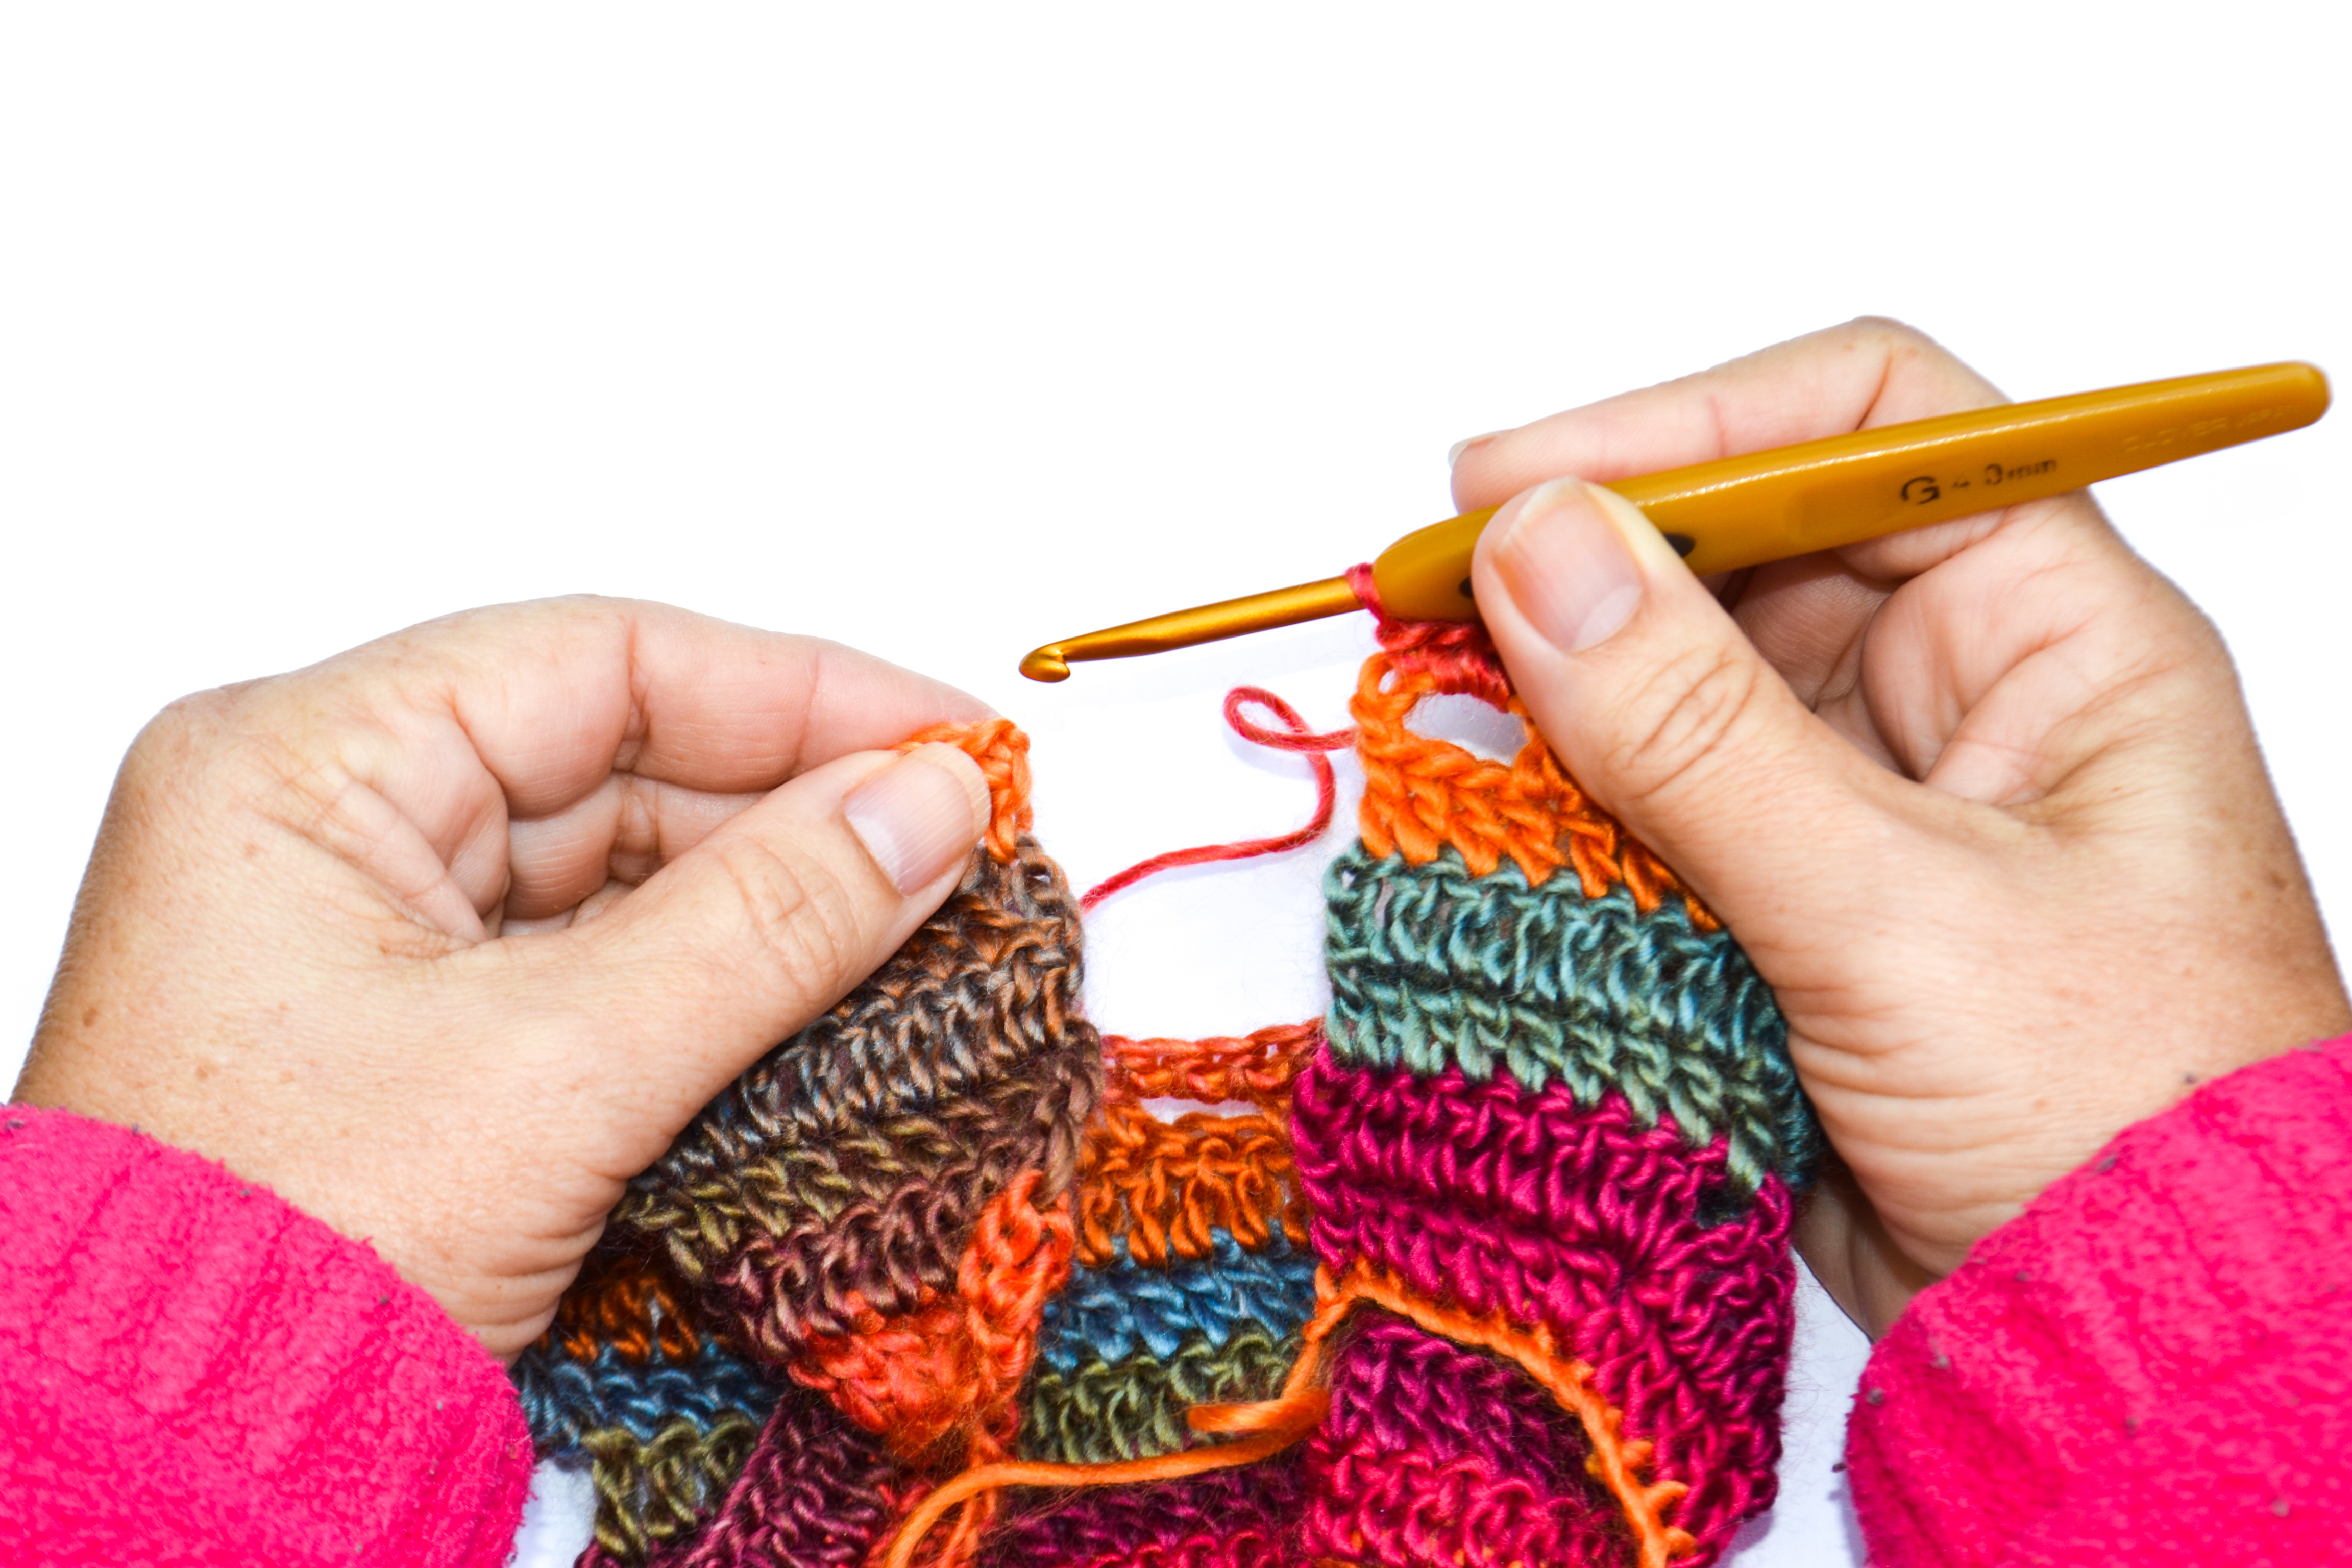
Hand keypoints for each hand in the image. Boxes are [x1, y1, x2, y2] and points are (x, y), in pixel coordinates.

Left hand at [14, 597, 992, 1358]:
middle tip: (962, 837)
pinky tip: (829, 986)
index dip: (797, 688)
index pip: (596, 661)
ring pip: (615, 869)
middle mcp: (321, 825)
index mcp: (300, 768)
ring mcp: (362, 935)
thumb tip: (935, 805)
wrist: (176, 1466)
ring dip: (770, 896)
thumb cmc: (288, 1264)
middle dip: (798, 802)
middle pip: (614, 758)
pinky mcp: (410, 1035)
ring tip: (923, 913)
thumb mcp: (562, 1071)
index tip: (949, 734)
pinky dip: (712, 976)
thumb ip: (769, 921)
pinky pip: (590, 964)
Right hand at [1458, 319, 2351, 1333]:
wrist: (2124, 1347)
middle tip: (1427, 598)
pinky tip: (1495, 821)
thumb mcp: (1895, 904)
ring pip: (1677, 689)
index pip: (1866, 429)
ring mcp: (1867, 805)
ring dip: (1559, 702)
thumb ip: (1698, 728)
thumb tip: (1539, 546)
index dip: (1688, 428)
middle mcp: (1959, 694)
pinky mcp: (1789, 909)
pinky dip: (1568, 815)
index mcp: (2053, 634)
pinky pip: (1653, 816)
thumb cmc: (2116, 1117)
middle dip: (1587, 569)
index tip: (1518, 479)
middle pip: (1742, 553)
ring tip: (1442, 715)